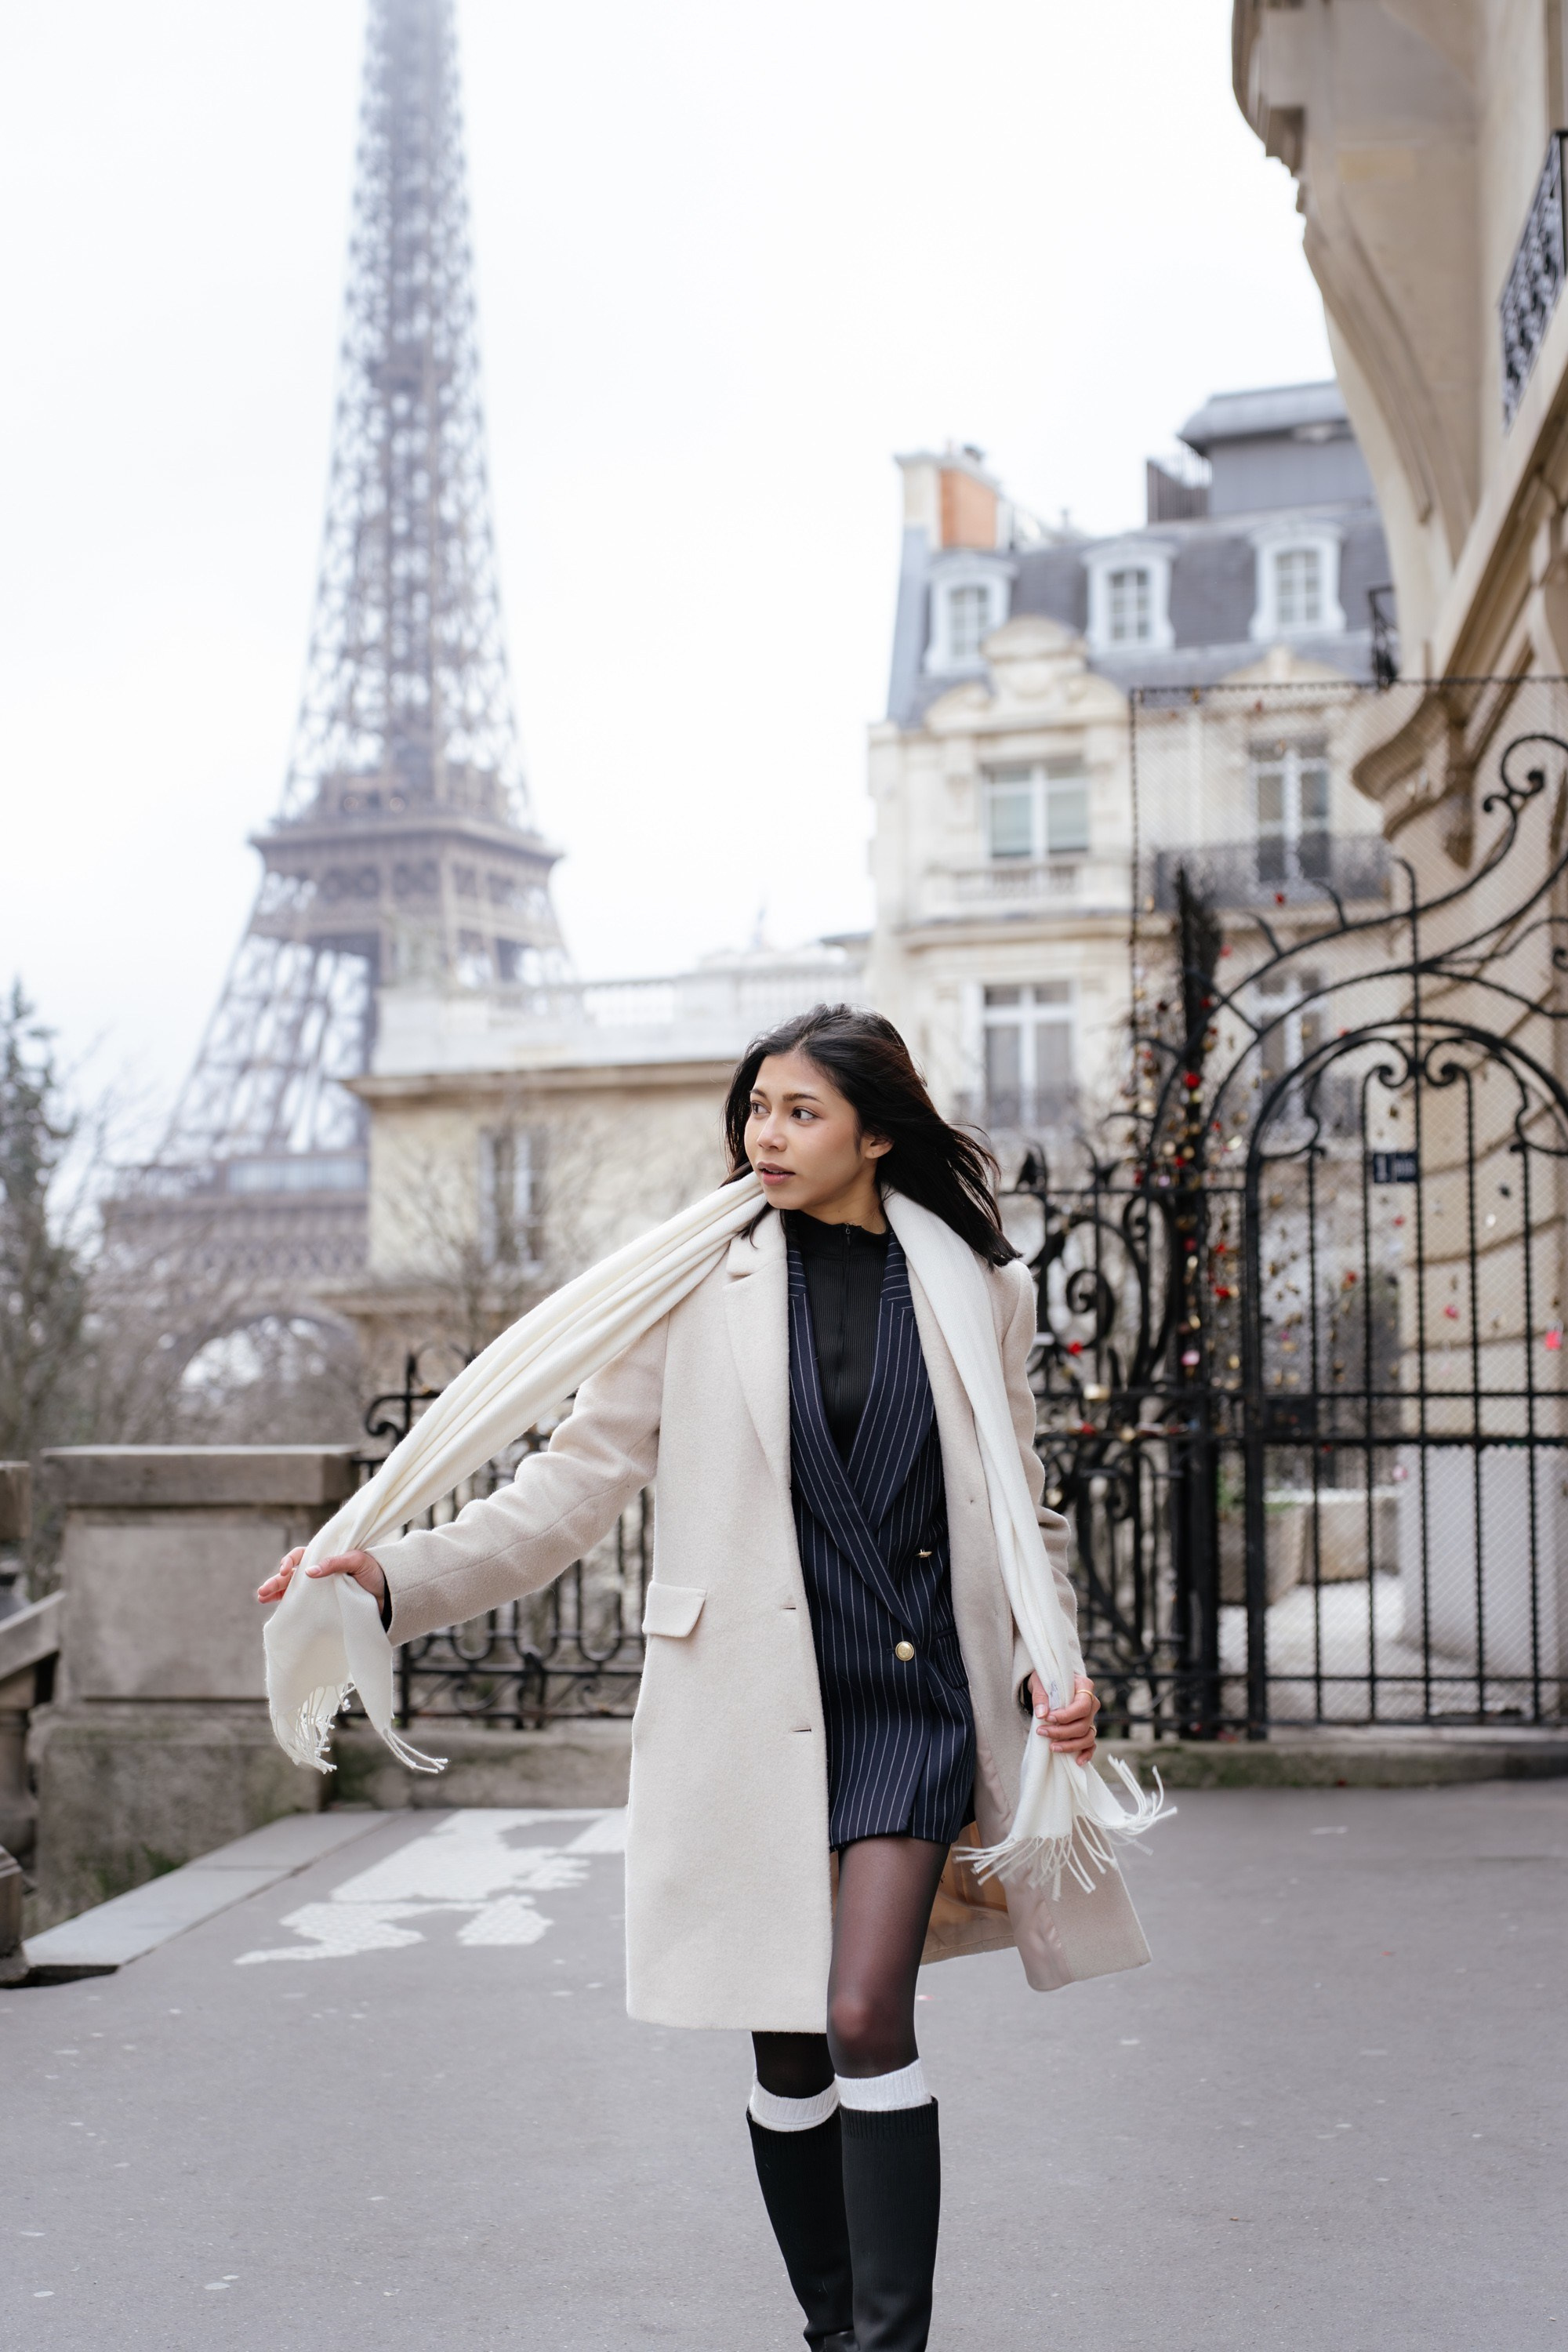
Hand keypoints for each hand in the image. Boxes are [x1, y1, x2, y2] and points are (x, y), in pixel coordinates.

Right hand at [256, 1547, 386, 1610]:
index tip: (286, 1570)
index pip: (303, 1555)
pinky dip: (287, 1605)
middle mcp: (320, 1572)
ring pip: (293, 1588)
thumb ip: (336, 1563)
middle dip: (276, 1580)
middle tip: (263, 1591)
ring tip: (261, 1598)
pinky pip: (302, 1603)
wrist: (389, 1595)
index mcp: (327, 1556)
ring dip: (276, 1592)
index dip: (291, 1561)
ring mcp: (320, 1589)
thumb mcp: (358, 1561)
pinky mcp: (323, 1604)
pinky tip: (275, 1607)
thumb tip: (309, 1572)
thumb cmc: (375, 1573)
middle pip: (293, 1574)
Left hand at [1031, 1671, 1098, 1762]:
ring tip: (1052, 1747)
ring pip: (1088, 1737)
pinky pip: (1091, 1744)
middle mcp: (1092, 1703)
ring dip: (1071, 1745)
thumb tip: (1042, 1714)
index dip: (1066, 1715)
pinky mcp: (1086, 1729)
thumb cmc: (1046, 1680)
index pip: (1082, 1706)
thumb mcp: (1041, 1682)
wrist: (1048, 1683)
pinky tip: (1077, 1761)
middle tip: (1042, 1732)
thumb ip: (1041, 1697)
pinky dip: (1086, 1753)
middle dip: (1062, 1732)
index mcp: (1085, 1686)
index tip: (1048, 1718)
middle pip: (1084, 1724)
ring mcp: (1091, 1718)